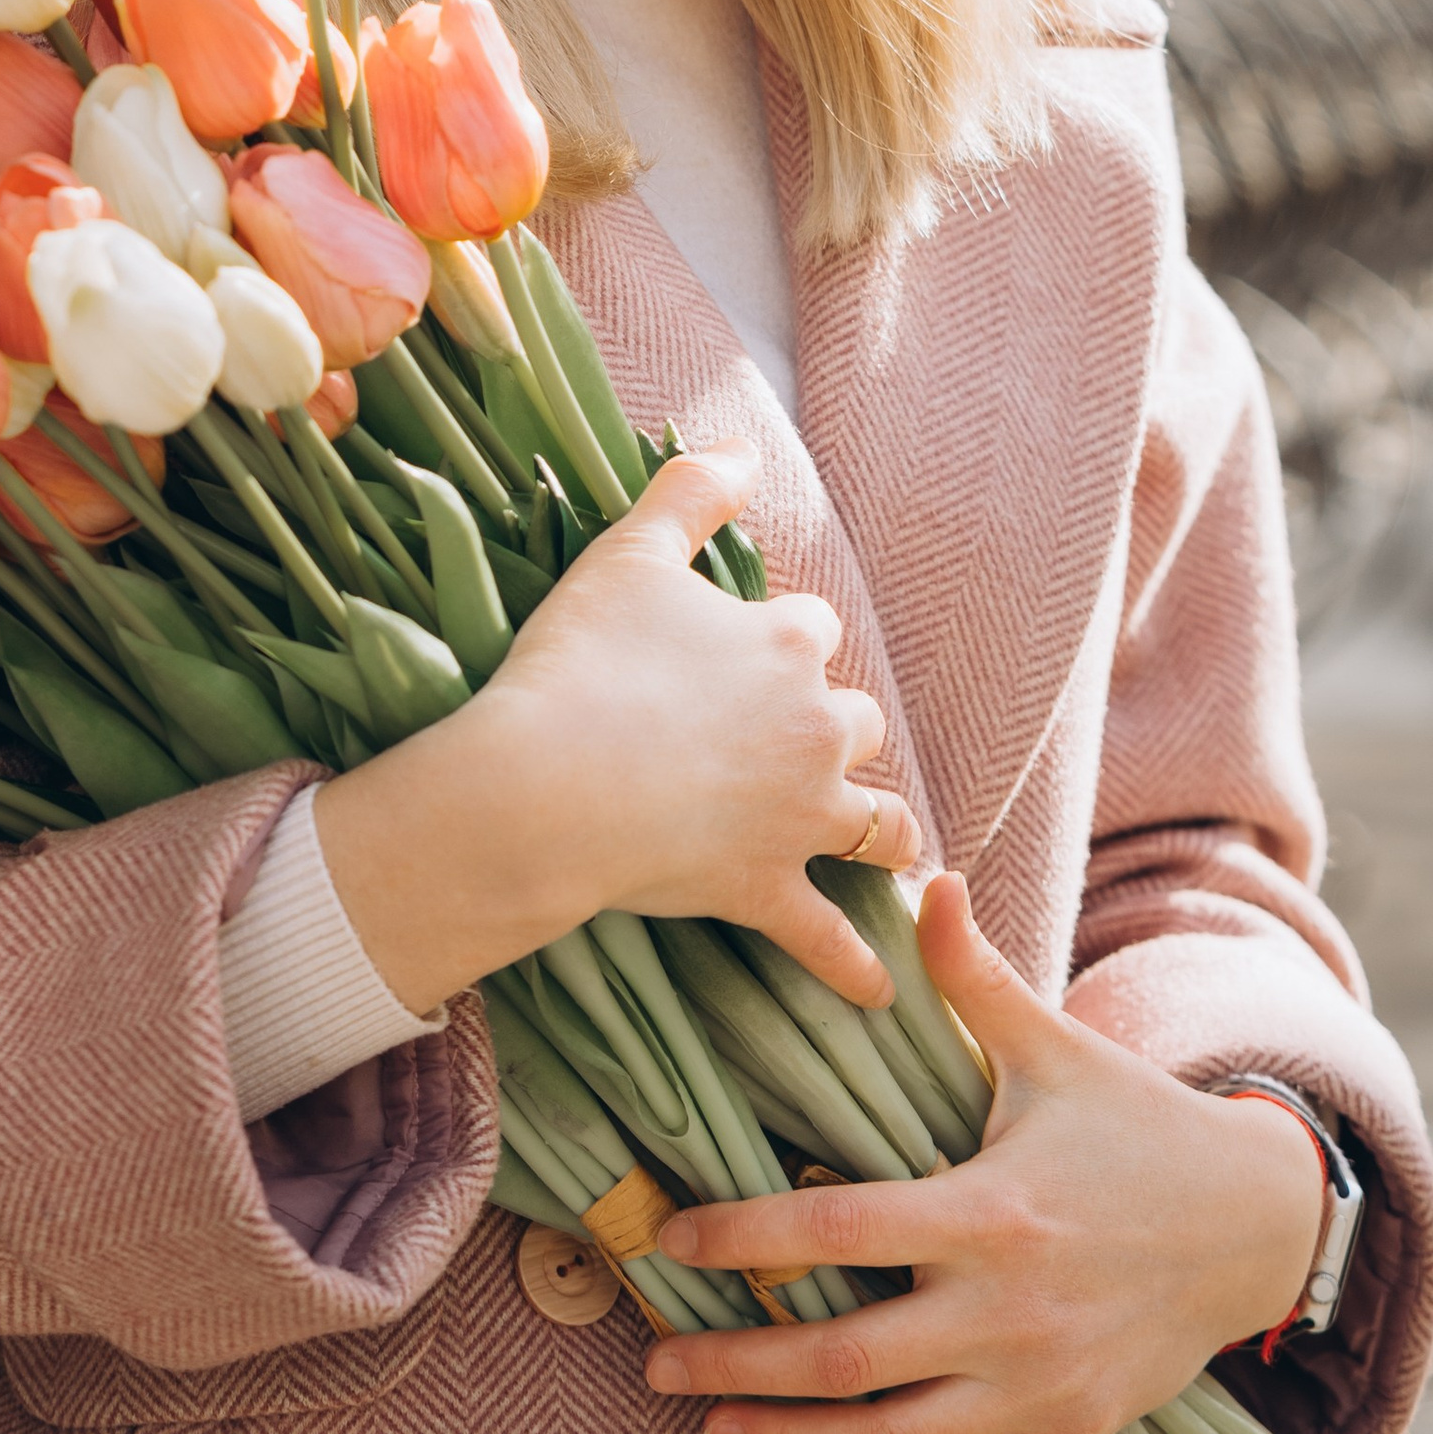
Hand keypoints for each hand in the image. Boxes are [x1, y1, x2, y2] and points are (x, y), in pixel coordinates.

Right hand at [313, 448, 920, 1014]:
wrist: (547, 782)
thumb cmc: (582, 661)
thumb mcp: (629, 552)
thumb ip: (689, 492)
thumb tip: (738, 443)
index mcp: (789, 642)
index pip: (812, 628)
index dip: (777, 638)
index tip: (739, 652)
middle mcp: (815, 726)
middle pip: (853, 720)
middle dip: (830, 727)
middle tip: (789, 742)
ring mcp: (797, 814)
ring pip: (874, 820)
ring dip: (881, 830)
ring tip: (885, 845)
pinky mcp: (767, 887)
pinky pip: (826, 937)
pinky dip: (855, 967)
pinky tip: (879, 990)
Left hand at [640, 874, 1328, 1433]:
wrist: (1259, 1225)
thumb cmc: (1138, 1126)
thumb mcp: (1057, 1048)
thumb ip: (976, 977)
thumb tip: (926, 876)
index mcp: (990, 1211)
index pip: (837, 1229)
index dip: (744, 1239)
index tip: (670, 1243)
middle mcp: (1009, 1311)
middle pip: (847, 1360)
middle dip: (741, 1369)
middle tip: (657, 1365)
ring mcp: (1041, 1387)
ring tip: (718, 1431)